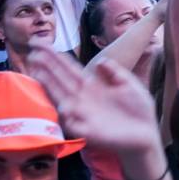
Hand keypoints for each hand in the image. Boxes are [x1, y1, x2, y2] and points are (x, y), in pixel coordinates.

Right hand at [31, 49, 162, 158]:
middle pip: (60, 80)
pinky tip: (60, 105)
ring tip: (36, 72)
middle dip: (46, 67)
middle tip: (31, 54)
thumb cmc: (138, 111)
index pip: (69, 68)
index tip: (40, 43)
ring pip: (60, 98)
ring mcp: (82, 115)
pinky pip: (71, 123)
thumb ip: (116, 73)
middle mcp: (82, 99)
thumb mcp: (129, 86)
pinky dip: (66, 115)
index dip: (55, 57)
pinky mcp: (87, 131)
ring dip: (49, 87)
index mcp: (92, 86)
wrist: (146, 136)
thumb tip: (101, 60)